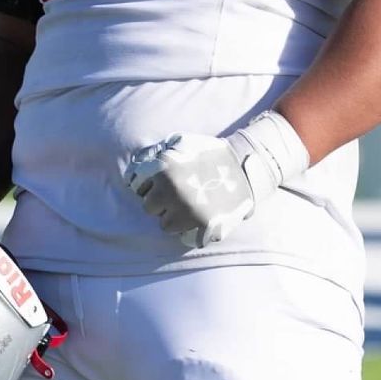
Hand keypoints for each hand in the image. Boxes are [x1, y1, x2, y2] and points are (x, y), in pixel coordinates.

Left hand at [120, 112, 309, 248]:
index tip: (160, 183)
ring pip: (165, 226)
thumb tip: (135, 167)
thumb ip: (156, 152)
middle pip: (149, 207)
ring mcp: (187, 212)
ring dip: (173, 218)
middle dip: (160, 202)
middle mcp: (172, 192)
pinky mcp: (203, 227)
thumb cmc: (209, 152)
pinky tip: (199, 217)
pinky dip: (190, 231)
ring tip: (189, 206)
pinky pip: (184, 238)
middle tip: (176, 195)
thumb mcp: (181, 141)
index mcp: (163, 170)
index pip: (137, 187)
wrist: (245, 165)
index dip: (148, 184)